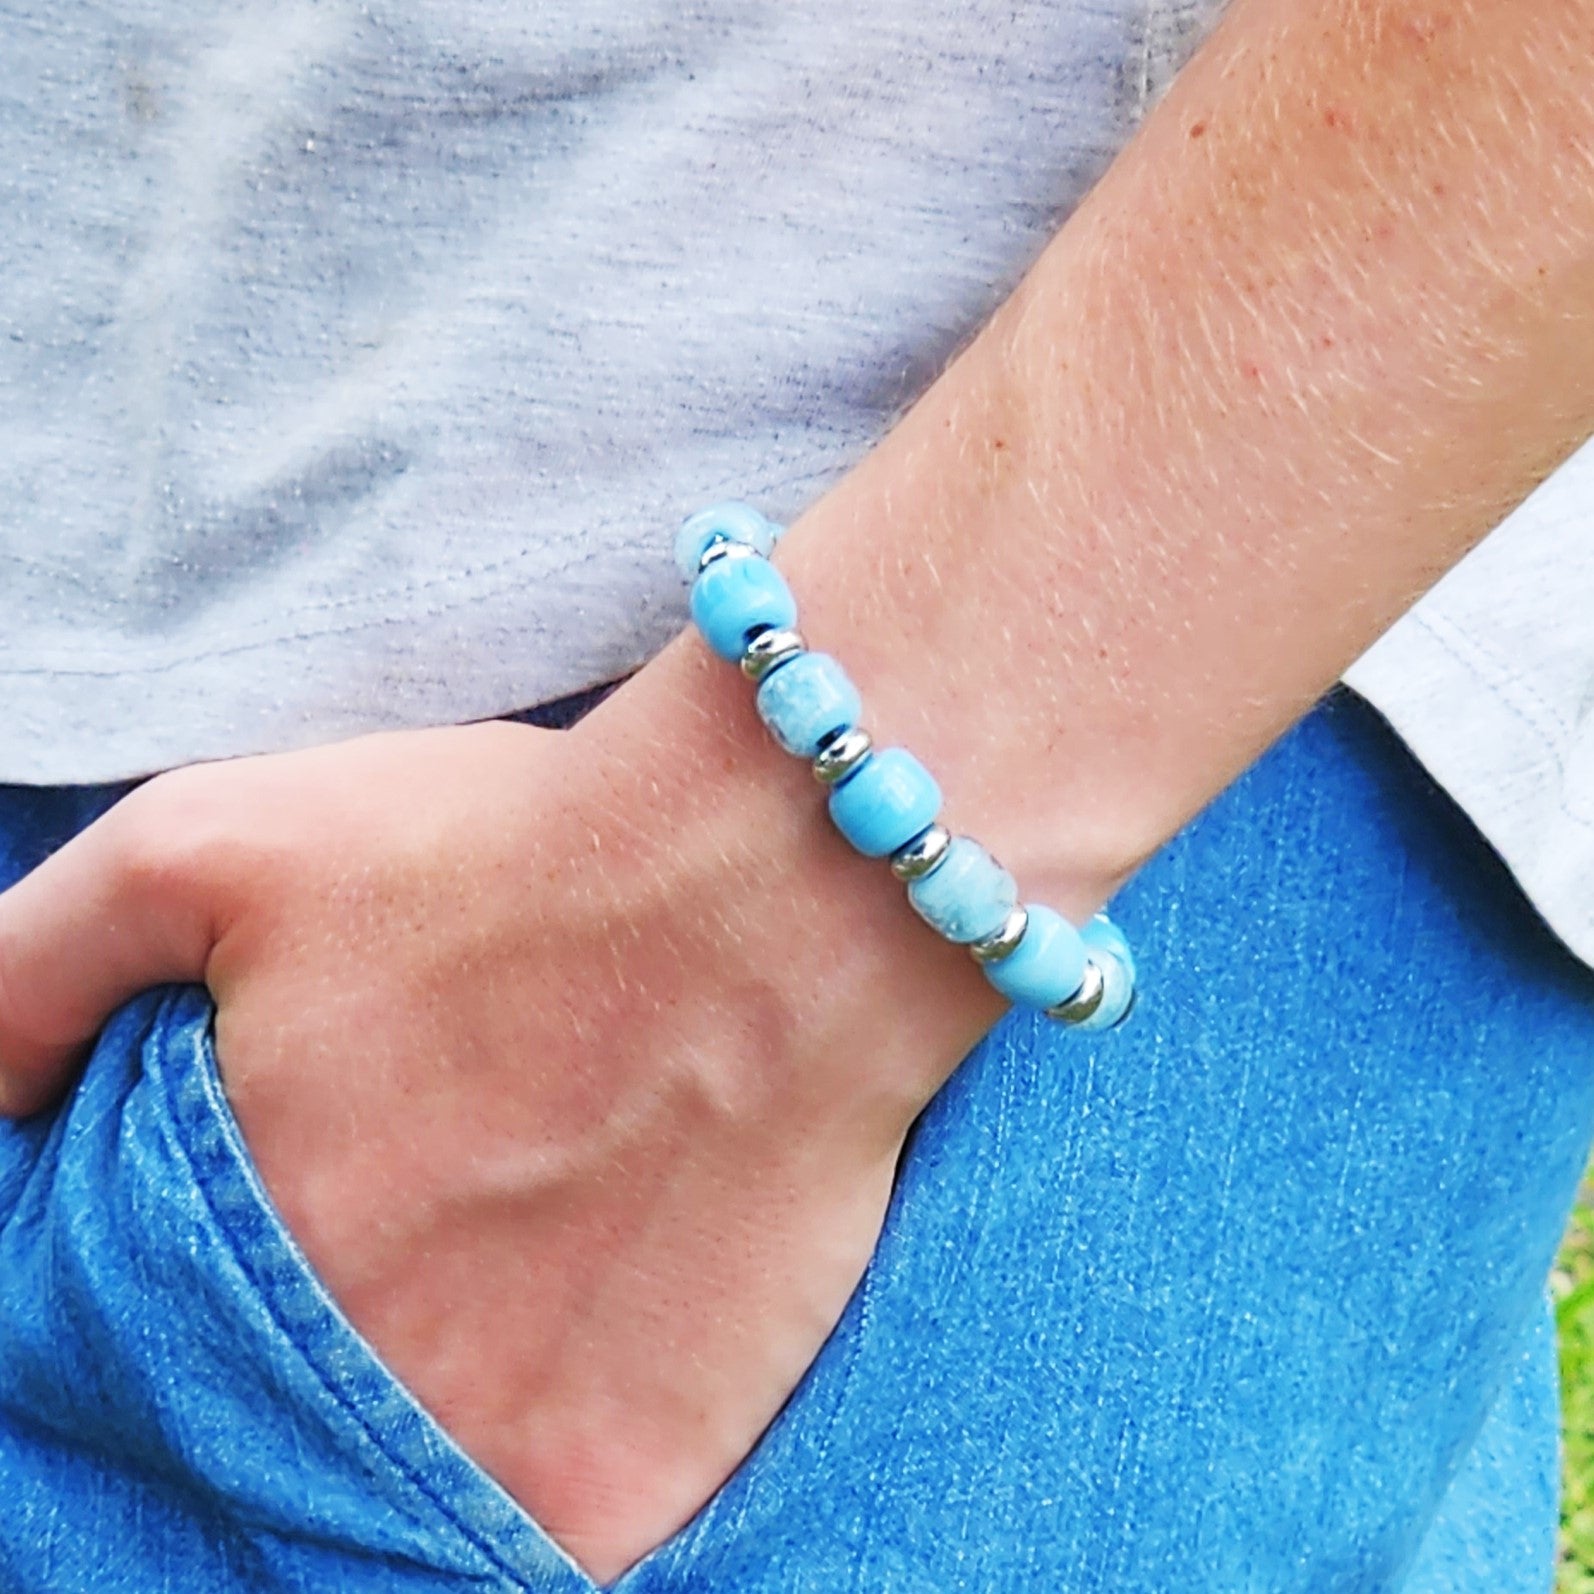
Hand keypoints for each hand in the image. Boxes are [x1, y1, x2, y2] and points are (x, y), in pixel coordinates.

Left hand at [0, 715, 920, 1582]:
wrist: (776, 881)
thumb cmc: (501, 852)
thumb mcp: (209, 848)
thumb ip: (31, 976)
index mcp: (219, 1260)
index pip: (118, 1363)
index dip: (185, 1302)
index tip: (282, 1226)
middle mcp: (337, 1396)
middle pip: (260, 1432)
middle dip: (316, 1342)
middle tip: (416, 1232)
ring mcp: (491, 1467)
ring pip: (391, 1495)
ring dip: (423, 1408)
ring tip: (503, 1276)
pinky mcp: (625, 1495)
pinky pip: (531, 1546)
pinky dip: (528, 1471)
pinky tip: (578, 1340)